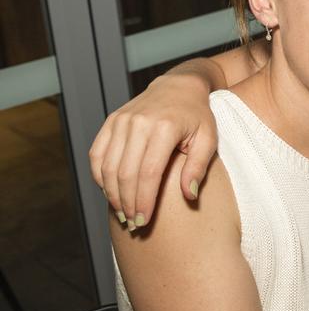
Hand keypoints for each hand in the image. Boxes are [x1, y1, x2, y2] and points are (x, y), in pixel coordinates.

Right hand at [89, 72, 217, 228]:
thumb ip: (198, 167)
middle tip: (133, 224)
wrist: (179, 87)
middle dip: (127, 203)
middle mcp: (138, 123)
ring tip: (122, 214)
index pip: (148, 173)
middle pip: (125, 173)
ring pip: (107, 166)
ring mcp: (121, 121)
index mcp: (164, 128)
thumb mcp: (208, 139)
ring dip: (112, 194)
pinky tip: (110, 193)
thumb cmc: (198, 117)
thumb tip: (190, 196)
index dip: (144, 200)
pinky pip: (97, 154)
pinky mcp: (110, 122)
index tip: (144, 221)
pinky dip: (100, 177)